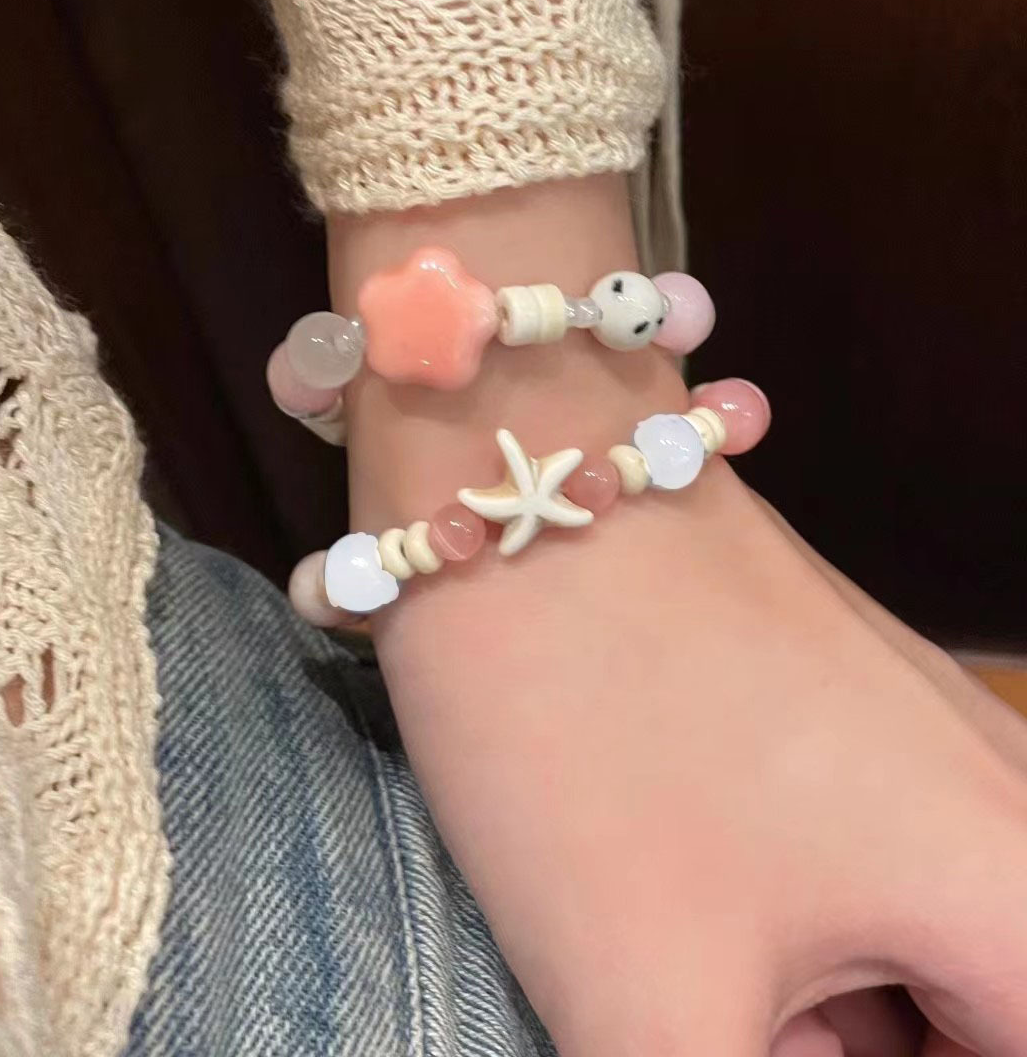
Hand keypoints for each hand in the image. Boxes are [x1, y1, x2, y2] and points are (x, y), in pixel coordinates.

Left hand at [370, 458, 1026, 1055]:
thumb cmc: (585, 747)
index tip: (752, 1032)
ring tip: (657, 934)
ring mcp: (915, 728)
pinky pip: (844, 848)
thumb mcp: (655, 1011)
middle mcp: (1004, 799)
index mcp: (1018, 892)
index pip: (1016, 1051)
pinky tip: (657, 867)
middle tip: (698, 1004)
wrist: (512, 487)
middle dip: (835, 1046)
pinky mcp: (834, 683)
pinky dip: (765, 903)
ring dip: (792, 989)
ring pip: (894, 938)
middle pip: (968, 1007)